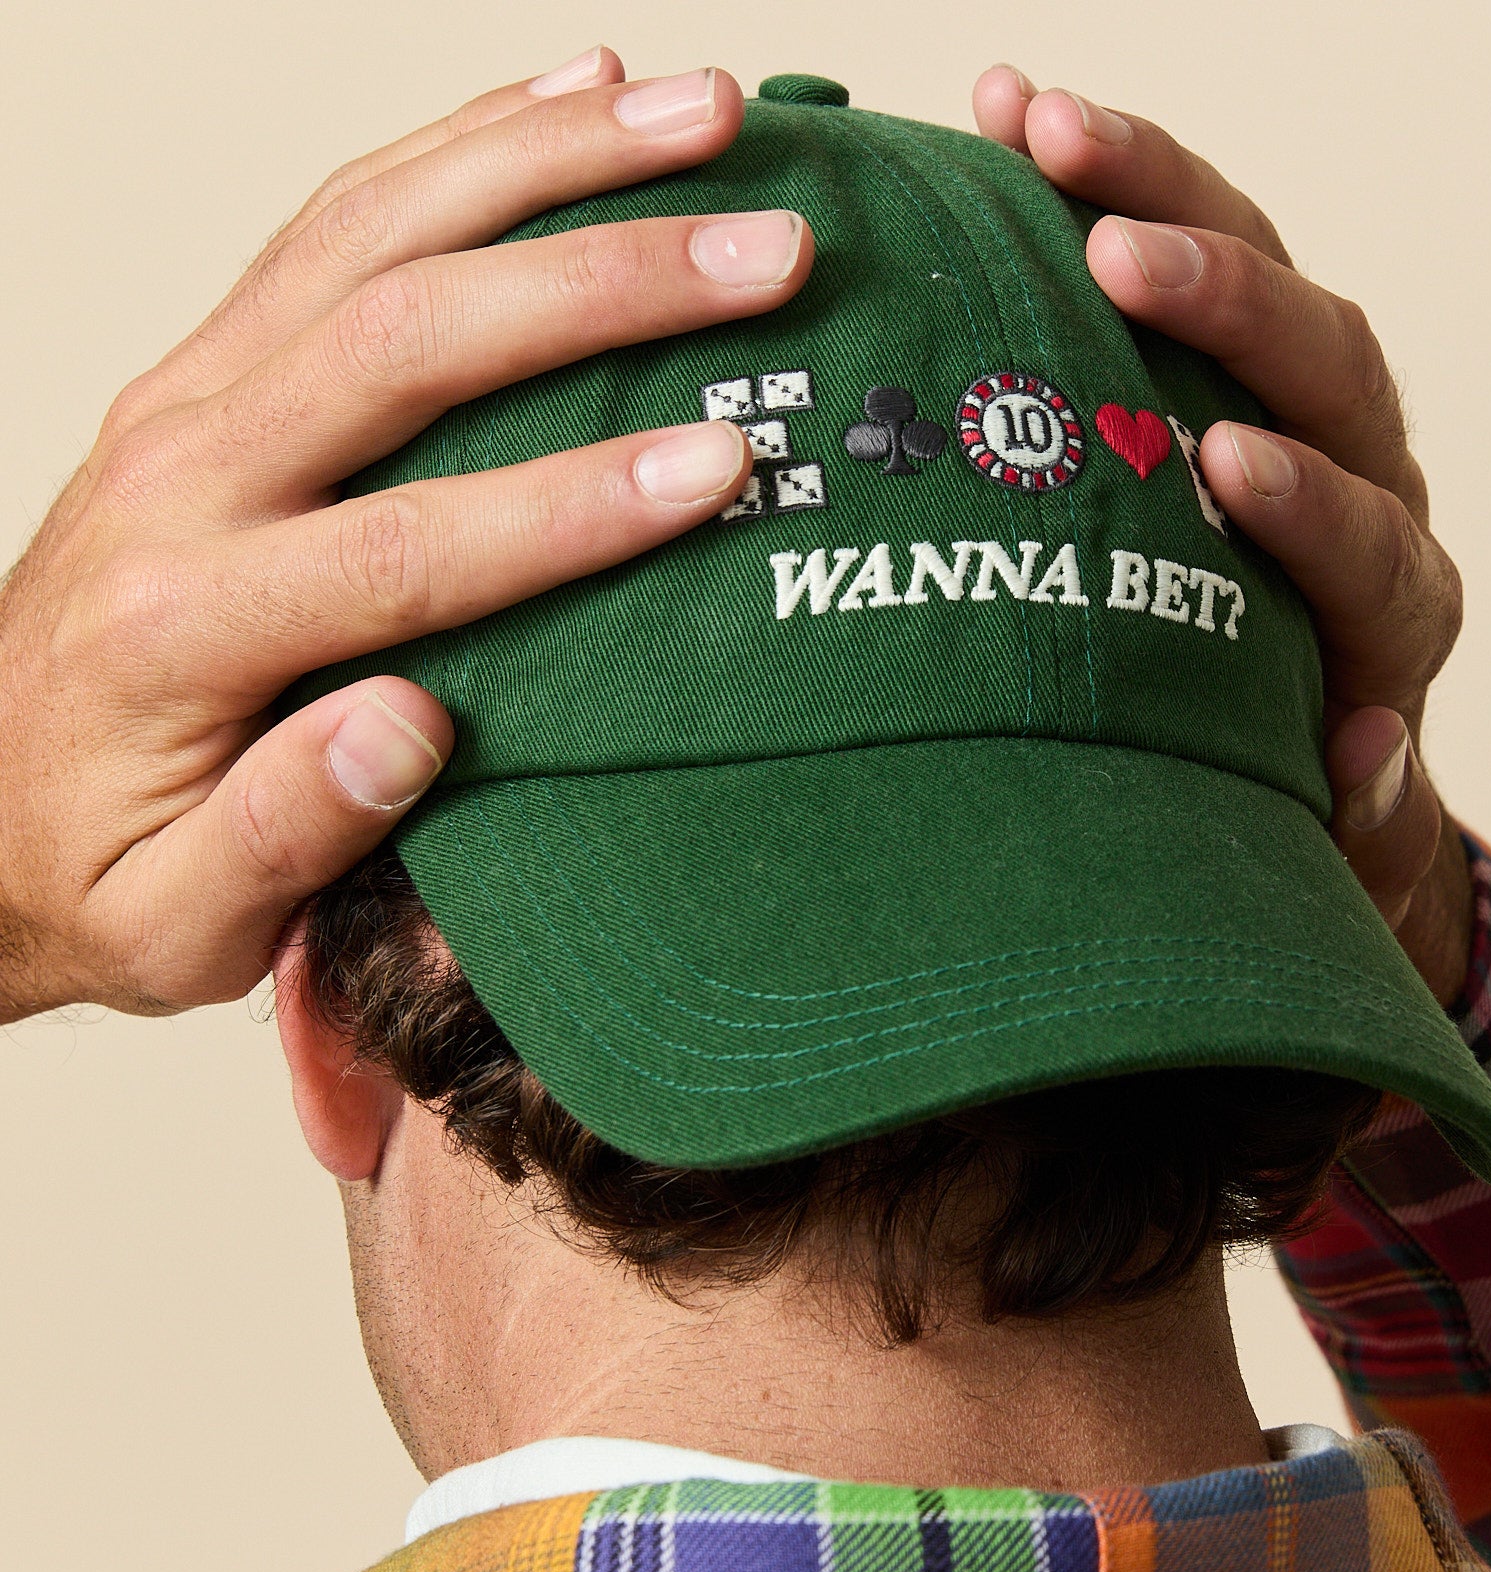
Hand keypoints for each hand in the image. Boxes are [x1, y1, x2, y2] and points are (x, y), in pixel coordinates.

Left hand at [0, 50, 810, 1024]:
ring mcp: (193, 395)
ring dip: (547, 160)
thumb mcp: (171, 921)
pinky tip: (569, 99)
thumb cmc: (96, 867)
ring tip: (701, 117)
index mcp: (188, 625)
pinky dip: (461, 147)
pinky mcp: (213, 364)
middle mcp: (183, 474)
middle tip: (762, 252)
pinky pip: (340, 219)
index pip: (411, 547)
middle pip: (406, 333)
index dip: (574, 506)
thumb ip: (282, 835)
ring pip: (377, 231)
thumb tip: (410, 727)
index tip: (718, 466)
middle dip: (604, 281)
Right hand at [974, 71, 1472, 1001]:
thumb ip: (1348, 805)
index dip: (1307, 498)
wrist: (1307, 733)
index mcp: (1393, 602)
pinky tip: (1009, 123)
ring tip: (1030, 124)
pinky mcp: (1236, 361)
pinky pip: (1194, 247)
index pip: (1369, 534)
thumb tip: (1365, 747)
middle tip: (1113, 247)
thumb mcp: (1322, 824)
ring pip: (1262, 268)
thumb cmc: (1292, 783)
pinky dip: (1113, 183)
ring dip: (1155, 187)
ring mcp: (1303, 406)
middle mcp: (1365, 480)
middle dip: (1226, 296)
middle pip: (1328, 360)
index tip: (1225, 465)